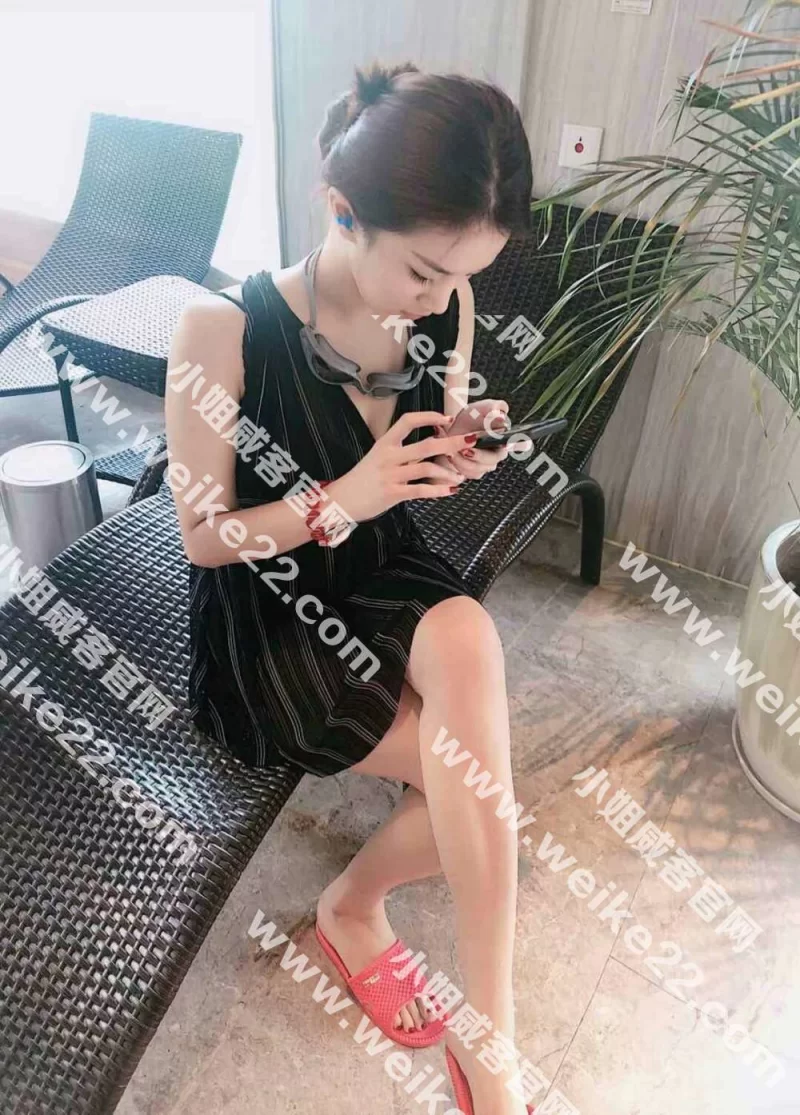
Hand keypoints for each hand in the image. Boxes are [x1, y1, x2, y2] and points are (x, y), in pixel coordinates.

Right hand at [326, 411, 479, 522]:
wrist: (341, 500)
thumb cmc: (363, 480)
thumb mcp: (380, 459)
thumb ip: (404, 454)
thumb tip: (431, 448)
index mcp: (385, 443)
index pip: (408, 421)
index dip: (429, 417)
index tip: (446, 418)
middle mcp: (389, 456)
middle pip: (426, 445)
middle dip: (452, 442)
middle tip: (469, 441)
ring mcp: (391, 475)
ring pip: (427, 468)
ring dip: (448, 472)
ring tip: (460, 475)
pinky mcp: (392, 493)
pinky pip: (421, 490)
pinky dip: (439, 490)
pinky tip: (450, 490)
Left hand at [432, 399, 531, 481]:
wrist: (457, 426)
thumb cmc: (472, 417)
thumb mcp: (483, 407)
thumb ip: (493, 409)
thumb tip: (501, 417)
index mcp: (504, 440)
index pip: (513, 445)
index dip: (511, 447)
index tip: (499, 445)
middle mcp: (496, 455)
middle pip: (491, 461)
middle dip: (478, 456)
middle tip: (466, 449)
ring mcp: (485, 465)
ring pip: (477, 469)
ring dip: (464, 461)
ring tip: (454, 451)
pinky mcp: (473, 471)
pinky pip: (466, 473)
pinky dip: (457, 465)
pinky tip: (452, 455)